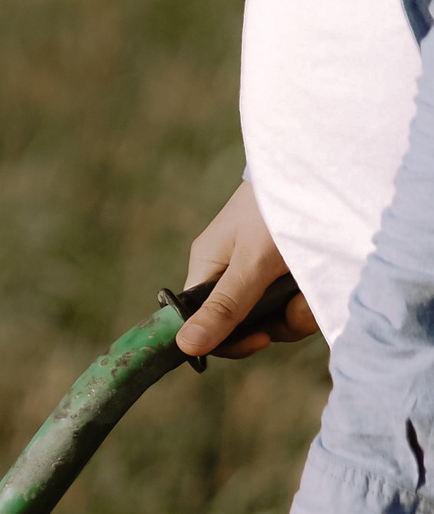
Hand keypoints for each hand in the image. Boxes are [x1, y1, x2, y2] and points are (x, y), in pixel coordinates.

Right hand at [177, 179, 317, 359]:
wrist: (327, 168)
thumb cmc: (278, 208)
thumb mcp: (253, 261)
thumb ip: (225, 306)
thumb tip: (184, 346)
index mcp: (209, 268)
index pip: (202, 320)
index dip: (224, 339)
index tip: (258, 340)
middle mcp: (233, 275)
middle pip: (243, 324)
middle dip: (274, 324)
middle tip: (296, 311)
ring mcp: (265, 274)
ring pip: (275, 317)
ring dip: (300, 311)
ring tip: (314, 288)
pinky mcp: (294, 272)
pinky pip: (298, 303)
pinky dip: (314, 298)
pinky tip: (325, 280)